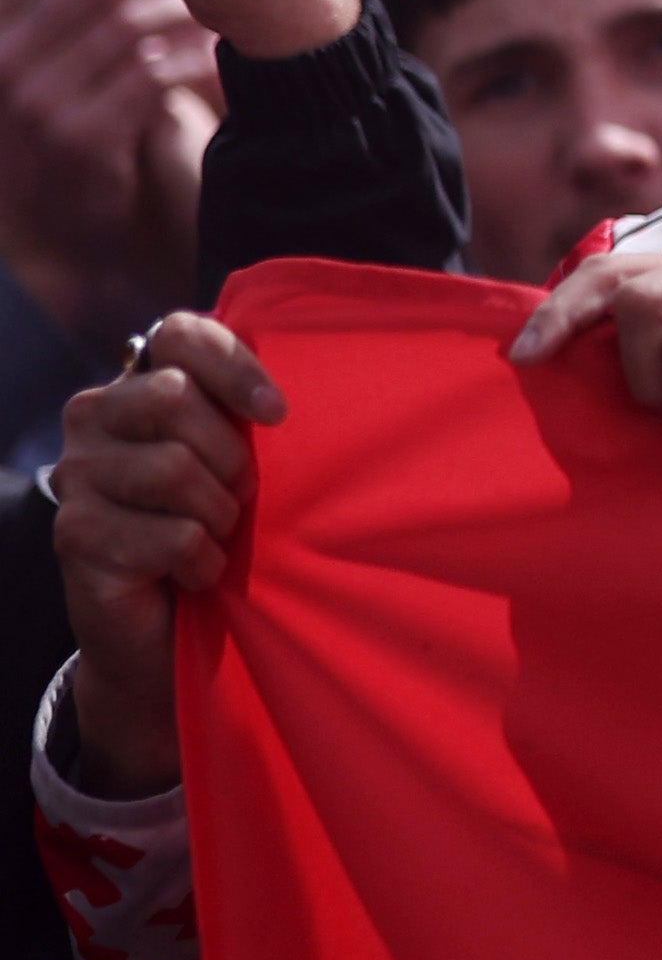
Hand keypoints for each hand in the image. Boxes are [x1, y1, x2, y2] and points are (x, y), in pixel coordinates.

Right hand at [0, 0, 220, 326]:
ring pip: (125, 26)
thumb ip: (35, 9)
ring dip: (182, 12)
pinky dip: (192, 60)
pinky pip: (152, 77)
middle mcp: (0, 69)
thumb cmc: (41, 142)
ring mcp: (37, 107)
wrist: (49, 237)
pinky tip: (215, 52)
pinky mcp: (85, 141)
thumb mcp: (23, 73)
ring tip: (218, 3)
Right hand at [51, 314, 284, 795]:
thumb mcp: (239, 461)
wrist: (170, 627)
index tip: (278, 413)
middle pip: (173, 398)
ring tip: (217, 535)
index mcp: (138, 385)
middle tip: (241, 496)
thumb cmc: (217, 528)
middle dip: (230, 456)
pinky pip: (169, 534)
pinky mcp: (73, 533)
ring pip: (173, 468)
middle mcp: (94, 418)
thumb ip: (247, 416)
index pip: (178, 333)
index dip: (233, 364)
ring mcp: (77, 475)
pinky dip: (202, 560)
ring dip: (219, 515)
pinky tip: (196, 571)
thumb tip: (289, 398)